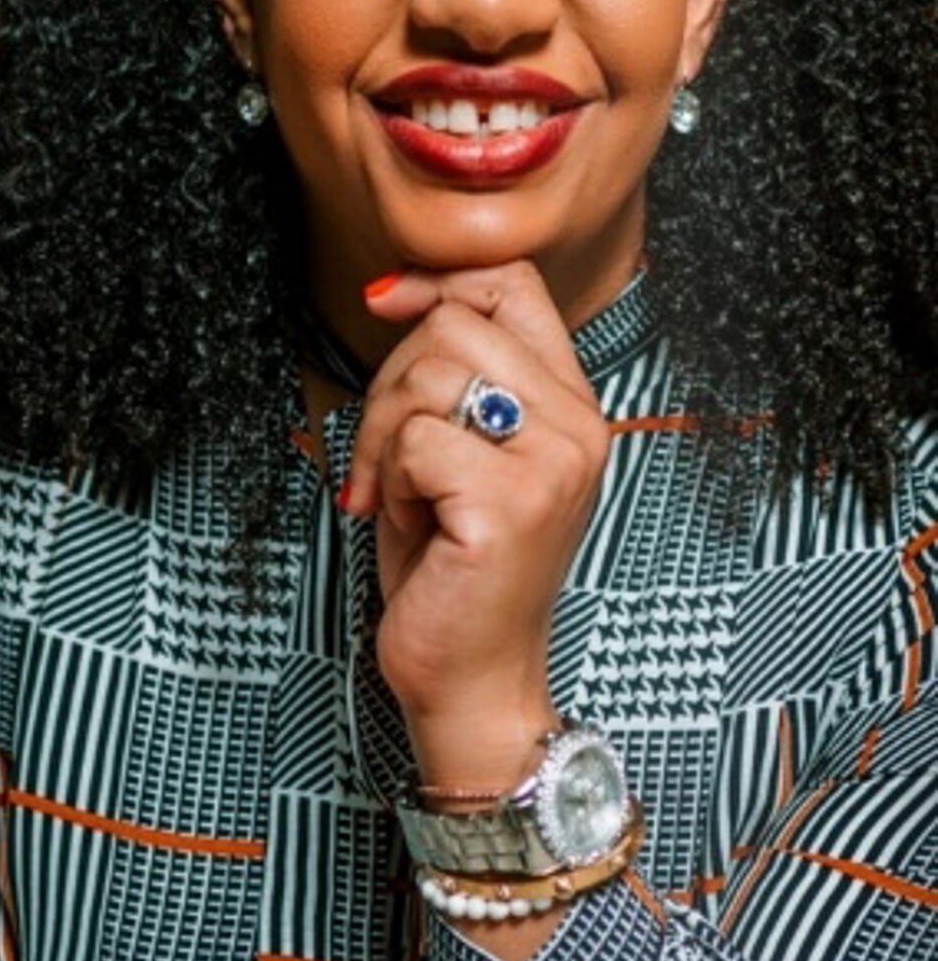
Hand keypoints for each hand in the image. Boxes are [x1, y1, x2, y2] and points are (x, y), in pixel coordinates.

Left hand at [344, 261, 609, 788]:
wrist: (473, 679)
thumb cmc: (453, 569)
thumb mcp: (459, 451)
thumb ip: (453, 374)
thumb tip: (397, 292)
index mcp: (571, 405)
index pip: (513, 284)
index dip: (438, 280)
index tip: (384, 304)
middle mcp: (578, 425)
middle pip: (455, 325)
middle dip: (388, 385)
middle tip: (385, 460)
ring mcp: (552, 463)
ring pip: (428, 376)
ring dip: (383, 439)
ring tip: (400, 496)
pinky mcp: (511, 502)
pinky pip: (415, 441)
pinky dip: (389, 482)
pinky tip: (411, 524)